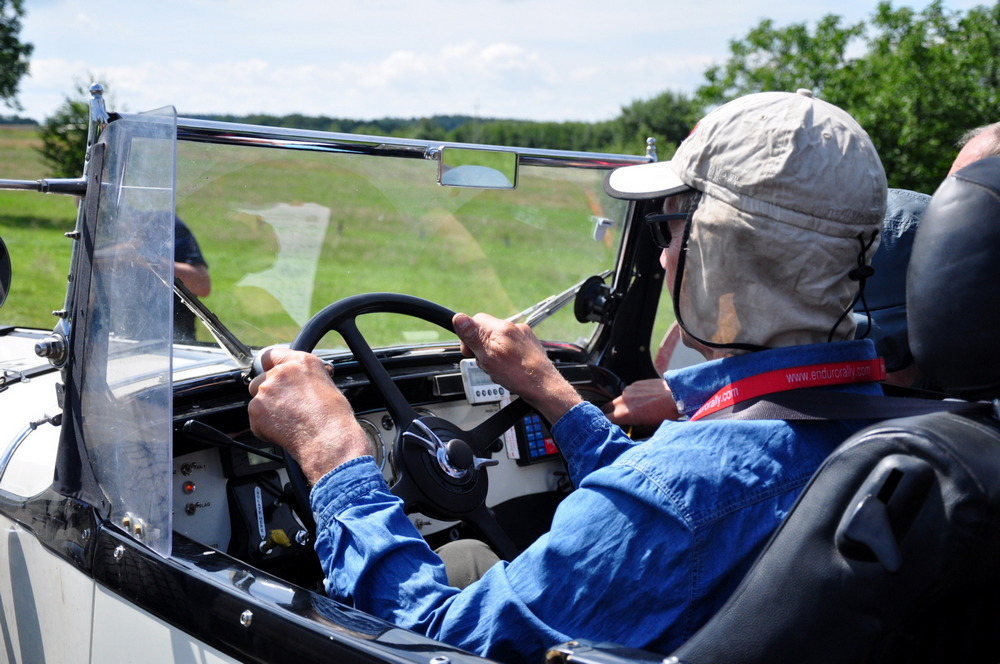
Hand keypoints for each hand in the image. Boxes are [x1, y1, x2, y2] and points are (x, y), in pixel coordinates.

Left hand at [247, 348, 369, 483]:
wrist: (329, 438)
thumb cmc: (333, 417)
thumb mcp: (325, 385)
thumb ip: (304, 379)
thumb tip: (298, 385)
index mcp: (301, 362)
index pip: (272, 355)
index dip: (269, 366)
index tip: (268, 373)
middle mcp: (281, 372)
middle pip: (261, 380)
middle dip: (268, 394)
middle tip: (285, 408)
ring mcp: (267, 390)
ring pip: (257, 400)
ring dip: (267, 411)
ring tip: (288, 422)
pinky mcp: (257, 409)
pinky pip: (255, 419)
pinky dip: (264, 428)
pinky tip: (284, 431)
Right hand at [453, 312, 581, 422]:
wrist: (544, 387)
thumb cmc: (518, 374)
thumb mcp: (488, 356)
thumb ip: (473, 336)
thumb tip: (458, 318)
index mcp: (502, 328)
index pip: (476, 320)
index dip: (468, 336)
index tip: (469, 351)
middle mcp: (514, 328)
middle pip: (487, 332)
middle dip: (481, 348)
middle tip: (485, 363)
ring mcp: (523, 337)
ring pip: (498, 342)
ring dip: (493, 355)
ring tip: (498, 370)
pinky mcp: (529, 346)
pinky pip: (509, 349)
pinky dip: (505, 358)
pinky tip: (508, 370)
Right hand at [603, 378, 679, 426]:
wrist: (677, 395)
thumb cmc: (666, 413)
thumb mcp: (649, 428)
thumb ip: (634, 428)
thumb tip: (629, 429)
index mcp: (624, 414)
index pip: (605, 419)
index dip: (605, 423)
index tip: (607, 427)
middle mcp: (623, 400)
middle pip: (607, 407)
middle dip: (609, 413)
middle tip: (615, 419)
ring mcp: (629, 390)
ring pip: (618, 399)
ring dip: (622, 404)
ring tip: (634, 409)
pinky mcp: (636, 383)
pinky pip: (628, 391)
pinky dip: (631, 397)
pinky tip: (642, 400)